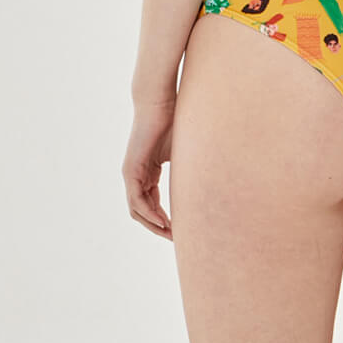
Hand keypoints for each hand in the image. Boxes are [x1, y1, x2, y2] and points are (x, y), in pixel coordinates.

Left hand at [122, 95, 176, 239]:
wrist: (159, 103)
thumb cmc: (174, 122)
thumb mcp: (184, 154)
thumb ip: (189, 170)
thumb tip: (211, 182)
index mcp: (148, 172)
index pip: (153, 203)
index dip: (165, 219)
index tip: (181, 230)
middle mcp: (136, 175)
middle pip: (143, 211)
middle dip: (159, 227)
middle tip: (176, 239)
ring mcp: (131, 173)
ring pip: (137, 210)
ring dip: (154, 225)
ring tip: (171, 234)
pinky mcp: (130, 170)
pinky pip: (137, 200)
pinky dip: (149, 213)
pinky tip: (162, 221)